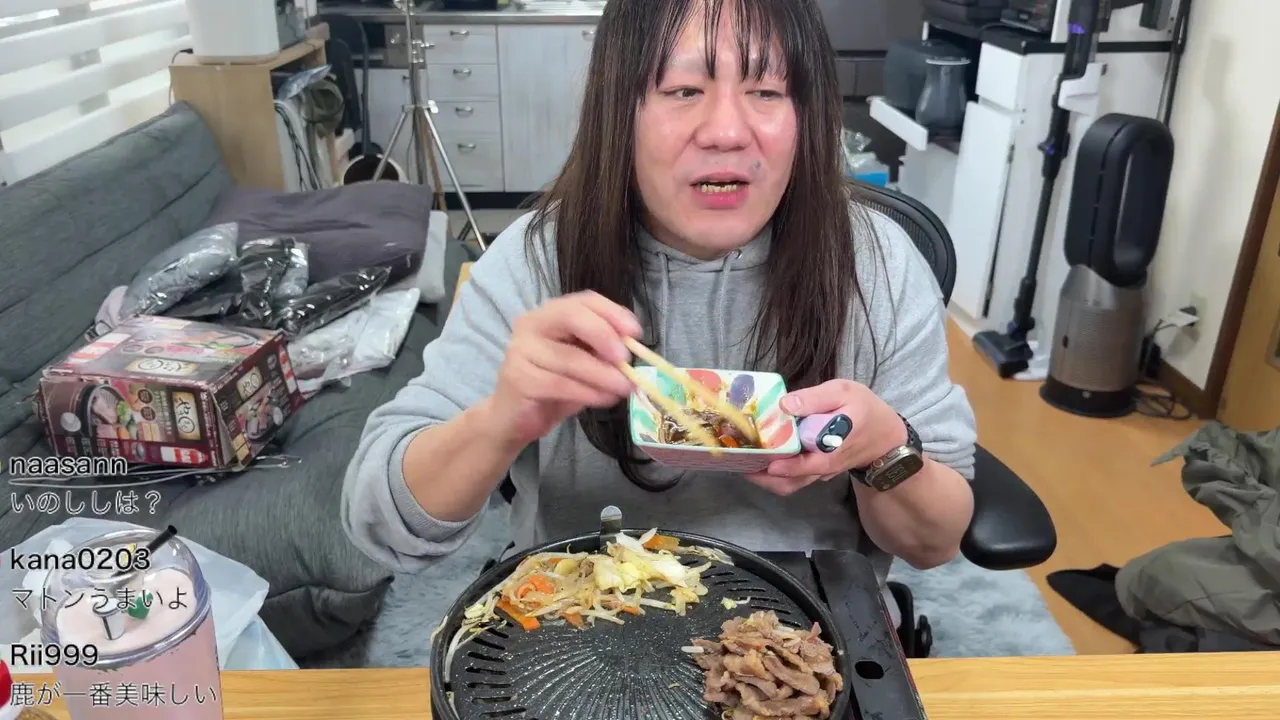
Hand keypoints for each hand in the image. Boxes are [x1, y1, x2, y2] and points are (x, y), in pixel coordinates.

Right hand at [489, 291, 640, 446]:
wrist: (514, 419)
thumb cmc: (553, 389)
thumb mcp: (584, 365)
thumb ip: (602, 353)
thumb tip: (632, 350)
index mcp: (550, 313)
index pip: (584, 301)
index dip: (612, 313)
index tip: (635, 333)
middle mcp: (531, 324)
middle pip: (571, 317)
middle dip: (604, 335)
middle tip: (626, 360)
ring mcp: (521, 349)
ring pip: (570, 358)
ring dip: (604, 375)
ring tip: (624, 389)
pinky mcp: (518, 378)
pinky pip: (560, 384)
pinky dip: (588, 393)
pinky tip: (604, 400)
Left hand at [743, 379, 906, 495]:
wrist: (885, 437)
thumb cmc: (865, 411)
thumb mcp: (845, 392)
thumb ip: (815, 398)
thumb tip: (784, 404)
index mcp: (834, 446)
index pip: (810, 464)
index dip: (788, 466)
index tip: (767, 462)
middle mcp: (823, 466)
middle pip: (790, 482)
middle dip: (762, 476)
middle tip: (738, 461)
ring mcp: (818, 473)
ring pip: (788, 485)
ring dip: (763, 478)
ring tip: (741, 460)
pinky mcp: (814, 473)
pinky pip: (791, 480)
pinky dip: (772, 475)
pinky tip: (756, 458)